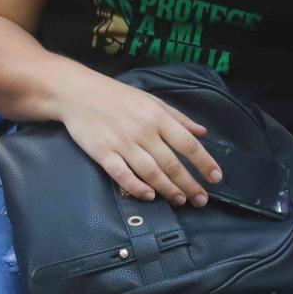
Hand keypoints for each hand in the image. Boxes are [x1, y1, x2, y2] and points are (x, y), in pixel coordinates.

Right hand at [52, 72, 220, 204]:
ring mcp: (122, 144)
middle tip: (201, 200)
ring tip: (181, 200)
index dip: (204, 162)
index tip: (216, 178)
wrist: (77, 93)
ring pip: (151, 173)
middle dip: (190, 185)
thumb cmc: (117, 96)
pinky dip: (138, 188)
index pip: (188, 143)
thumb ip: (178, 117)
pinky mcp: (103, 154)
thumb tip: (203, 132)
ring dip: (169, 190)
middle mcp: (142, 131)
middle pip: (172, 164)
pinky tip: (150, 196)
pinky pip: (123, 175)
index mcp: (157, 117)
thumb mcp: (151, 100)